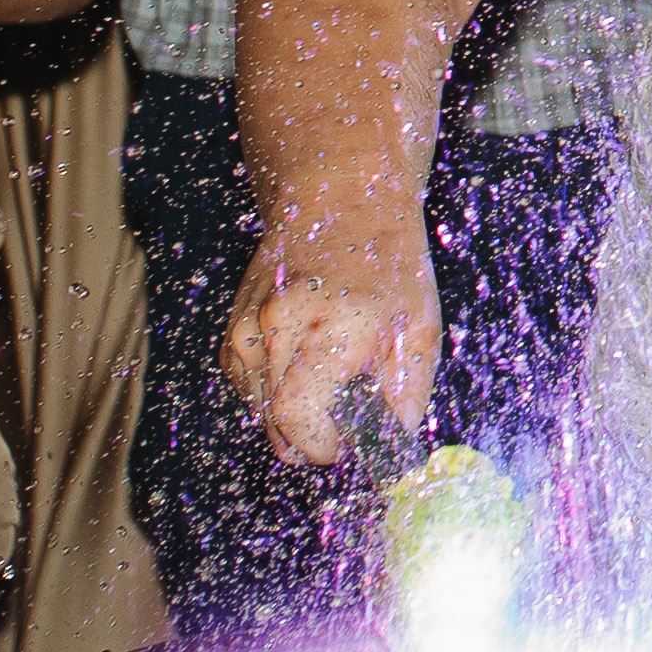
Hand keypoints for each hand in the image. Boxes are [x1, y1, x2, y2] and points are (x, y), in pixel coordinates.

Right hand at [227, 213, 443, 467]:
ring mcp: (248, 325)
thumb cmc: (388, 264)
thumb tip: (397, 442)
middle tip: (339, 431)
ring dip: (287, 419)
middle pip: (274, 417)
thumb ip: (408, 389)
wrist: (338, 201)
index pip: (297, 412)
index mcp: (331, 325)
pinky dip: (269, 394)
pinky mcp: (232, 327)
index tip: (343, 449)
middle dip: (306, 439)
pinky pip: (245, 384)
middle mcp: (280, 325)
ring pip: (256, 406)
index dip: (318, 445)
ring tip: (325, 389)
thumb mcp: (419, 324)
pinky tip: (300, 373)